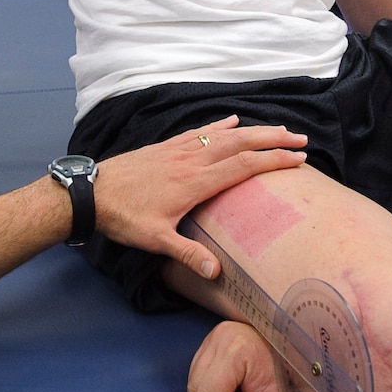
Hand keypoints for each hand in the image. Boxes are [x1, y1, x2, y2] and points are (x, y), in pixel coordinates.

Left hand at [94, 117, 307, 278]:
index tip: (299, 160)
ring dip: (253, 129)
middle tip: (300, 140)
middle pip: (240, 143)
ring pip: (223, 134)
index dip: (273, 161)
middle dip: (273, 139)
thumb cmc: (123, 217)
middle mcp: (191, 160)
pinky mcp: (166, 147)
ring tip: (278, 129)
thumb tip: (216, 271)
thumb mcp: (155, 240)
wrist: (91, 192)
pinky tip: (231, 119)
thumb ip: (187, 254)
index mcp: (194, 182)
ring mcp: (178, 150)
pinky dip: (219, 124)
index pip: (243, 166)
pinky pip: (199, 131)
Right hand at [188, 318, 285, 391]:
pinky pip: (199, 368)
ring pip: (194, 377)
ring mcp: (215, 334)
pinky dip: (214, 378)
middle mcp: (220, 336)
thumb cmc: (290, 385)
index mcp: (235, 348)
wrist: (304, 360)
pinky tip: (235, 377)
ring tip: (243, 384)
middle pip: (196, 385)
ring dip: (215, 389)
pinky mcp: (214, 337)